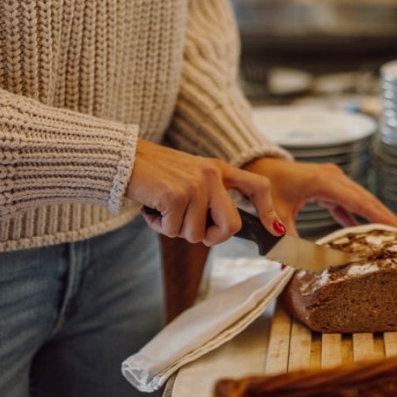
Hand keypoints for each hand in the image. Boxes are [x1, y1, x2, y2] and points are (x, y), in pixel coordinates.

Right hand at [125, 140, 283, 245]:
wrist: (122, 158)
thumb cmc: (153, 174)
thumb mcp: (190, 178)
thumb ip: (208, 197)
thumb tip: (220, 230)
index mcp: (218, 169)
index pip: (258, 186)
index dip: (268, 211)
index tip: (274, 230)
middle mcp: (212, 175)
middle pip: (230, 226)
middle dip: (211, 238)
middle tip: (190, 229)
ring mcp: (196, 184)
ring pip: (196, 234)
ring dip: (175, 229)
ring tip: (162, 209)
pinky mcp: (176, 195)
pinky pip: (174, 230)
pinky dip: (159, 226)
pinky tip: (152, 208)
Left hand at [242, 157, 396, 234]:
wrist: (257, 165)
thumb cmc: (266, 185)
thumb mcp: (277, 212)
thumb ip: (286, 239)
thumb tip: (289, 266)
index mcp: (324, 182)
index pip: (358, 201)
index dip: (379, 215)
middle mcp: (333, 177)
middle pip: (365, 199)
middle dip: (385, 216)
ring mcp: (333, 180)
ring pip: (360, 199)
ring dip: (374, 215)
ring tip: (393, 233)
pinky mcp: (329, 185)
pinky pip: (349, 201)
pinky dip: (357, 214)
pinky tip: (365, 231)